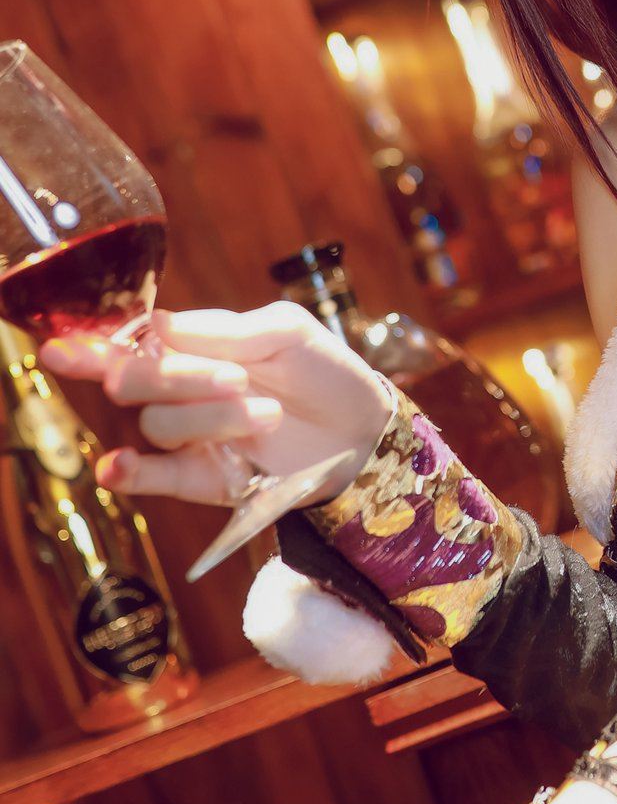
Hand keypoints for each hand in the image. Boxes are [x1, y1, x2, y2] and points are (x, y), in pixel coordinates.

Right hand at [39, 304, 390, 505]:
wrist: (365, 430)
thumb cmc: (326, 371)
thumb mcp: (285, 333)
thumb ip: (221, 331)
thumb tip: (156, 325)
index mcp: (196, 346)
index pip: (133, 343)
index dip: (95, 345)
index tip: (65, 347)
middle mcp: (183, 389)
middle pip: (137, 381)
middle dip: (177, 377)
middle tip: (236, 378)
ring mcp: (190, 435)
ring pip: (161, 423)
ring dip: (213, 416)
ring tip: (269, 414)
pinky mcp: (202, 478)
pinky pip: (153, 477)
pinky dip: (131, 472)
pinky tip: (115, 466)